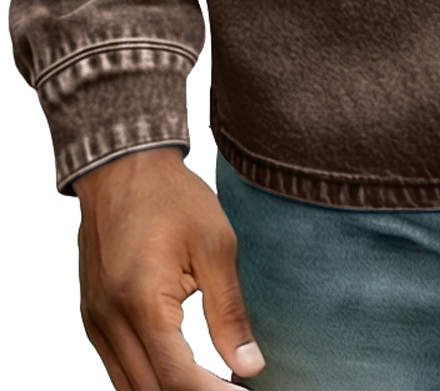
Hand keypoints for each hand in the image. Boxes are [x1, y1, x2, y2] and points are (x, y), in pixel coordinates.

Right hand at [73, 145, 265, 387]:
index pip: (177, 378)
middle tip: (233, 389)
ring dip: (169, 390)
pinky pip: (118, 367)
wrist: (123, 166)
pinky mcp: (94, 318)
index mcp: (141, 302)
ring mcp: (96, 322)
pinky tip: (183, 372)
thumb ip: (229, 312)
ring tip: (215, 383)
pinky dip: (149, 378)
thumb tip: (250, 366)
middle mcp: (109, 321)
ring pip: (129, 387)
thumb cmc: (171, 196)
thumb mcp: (215, 245)